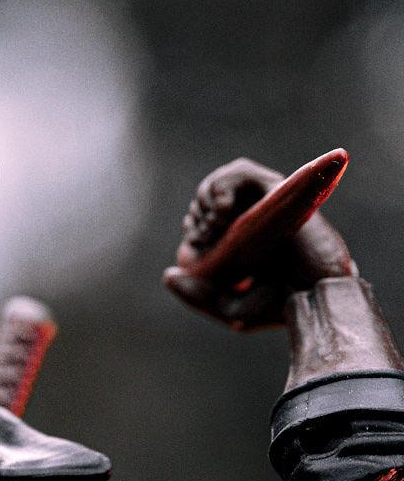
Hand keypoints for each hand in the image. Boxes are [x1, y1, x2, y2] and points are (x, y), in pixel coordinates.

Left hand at [164, 157, 355, 330]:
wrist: (310, 297)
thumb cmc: (276, 306)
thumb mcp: (228, 308)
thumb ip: (197, 295)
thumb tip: (169, 274)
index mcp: (243, 242)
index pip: (206, 223)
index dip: (194, 229)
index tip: (195, 247)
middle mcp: (255, 219)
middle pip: (209, 200)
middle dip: (197, 217)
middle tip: (202, 237)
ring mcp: (266, 203)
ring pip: (220, 182)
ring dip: (205, 202)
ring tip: (214, 227)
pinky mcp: (277, 189)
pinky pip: (239, 172)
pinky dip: (221, 188)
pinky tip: (222, 214)